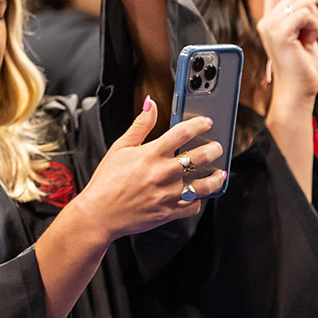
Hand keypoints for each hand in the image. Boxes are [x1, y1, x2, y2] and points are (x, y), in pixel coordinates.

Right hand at [71, 96, 224, 240]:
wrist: (99, 213)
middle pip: (201, 156)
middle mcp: (163, 173)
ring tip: (218, 173)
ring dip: (215, 177)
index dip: (198, 124)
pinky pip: (194, 206)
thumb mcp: (119, 148)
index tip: (205, 122)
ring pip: (205, 184)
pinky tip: (196, 194)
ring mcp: (169, 194)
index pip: (183, 132)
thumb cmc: (106, 181)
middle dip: (214, 149)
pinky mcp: (170, 212)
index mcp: (151, 154)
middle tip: (216, 147)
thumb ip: (140, 125)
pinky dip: (198, 199)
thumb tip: (150, 104)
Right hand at [257, 0, 317, 104]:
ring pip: (302, 0)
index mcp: (268, 20)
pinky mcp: (281, 34)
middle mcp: (265, 21)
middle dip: (311, 7)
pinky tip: (308, 40)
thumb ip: (299, 13)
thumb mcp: (300, 33)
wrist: (297, 88)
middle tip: (308, 30)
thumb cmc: (302, 64)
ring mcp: (271, 26)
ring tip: (307, 37)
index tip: (305, 6)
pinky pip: (305, 13)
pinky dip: (313, 25)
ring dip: (314, 18)